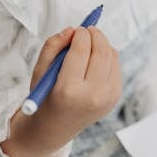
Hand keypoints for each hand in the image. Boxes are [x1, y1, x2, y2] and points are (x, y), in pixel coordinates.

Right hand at [1, 27, 121, 156]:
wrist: (55, 127)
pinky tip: (96, 59)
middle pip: (101, 51)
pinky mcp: (115, 97)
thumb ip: (53, 46)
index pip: (81, 50)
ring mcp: (107, 97)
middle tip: (87, 30)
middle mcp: (91, 95)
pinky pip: (116, 66)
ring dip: (102, 44)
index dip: (81, 34)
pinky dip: (108, 56)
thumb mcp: (40, 71)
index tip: (78, 29)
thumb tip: (71, 30)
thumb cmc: (45, 97)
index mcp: (68, 90)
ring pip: (112, 56)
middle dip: (95, 34)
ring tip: (90, 44)